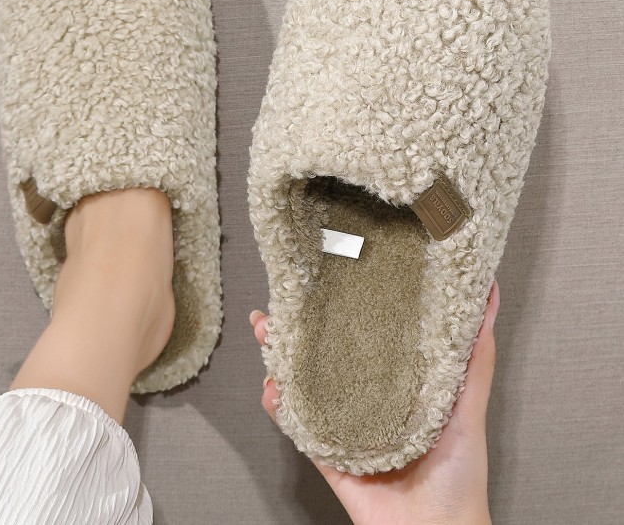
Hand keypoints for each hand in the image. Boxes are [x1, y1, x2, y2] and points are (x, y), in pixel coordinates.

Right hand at [250, 279, 499, 524]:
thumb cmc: (460, 476)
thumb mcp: (470, 403)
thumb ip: (476, 355)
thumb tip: (490, 298)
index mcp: (396, 386)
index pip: (364, 340)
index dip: (342, 311)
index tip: (330, 282)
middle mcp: (365, 402)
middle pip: (324, 357)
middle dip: (299, 329)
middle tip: (285, 305)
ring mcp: (342, 426)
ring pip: (303, 384)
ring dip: (280, 358)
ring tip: (268, 332)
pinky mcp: (327, 452)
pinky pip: (296, 425)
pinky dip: (278, 405)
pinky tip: (272, 387)